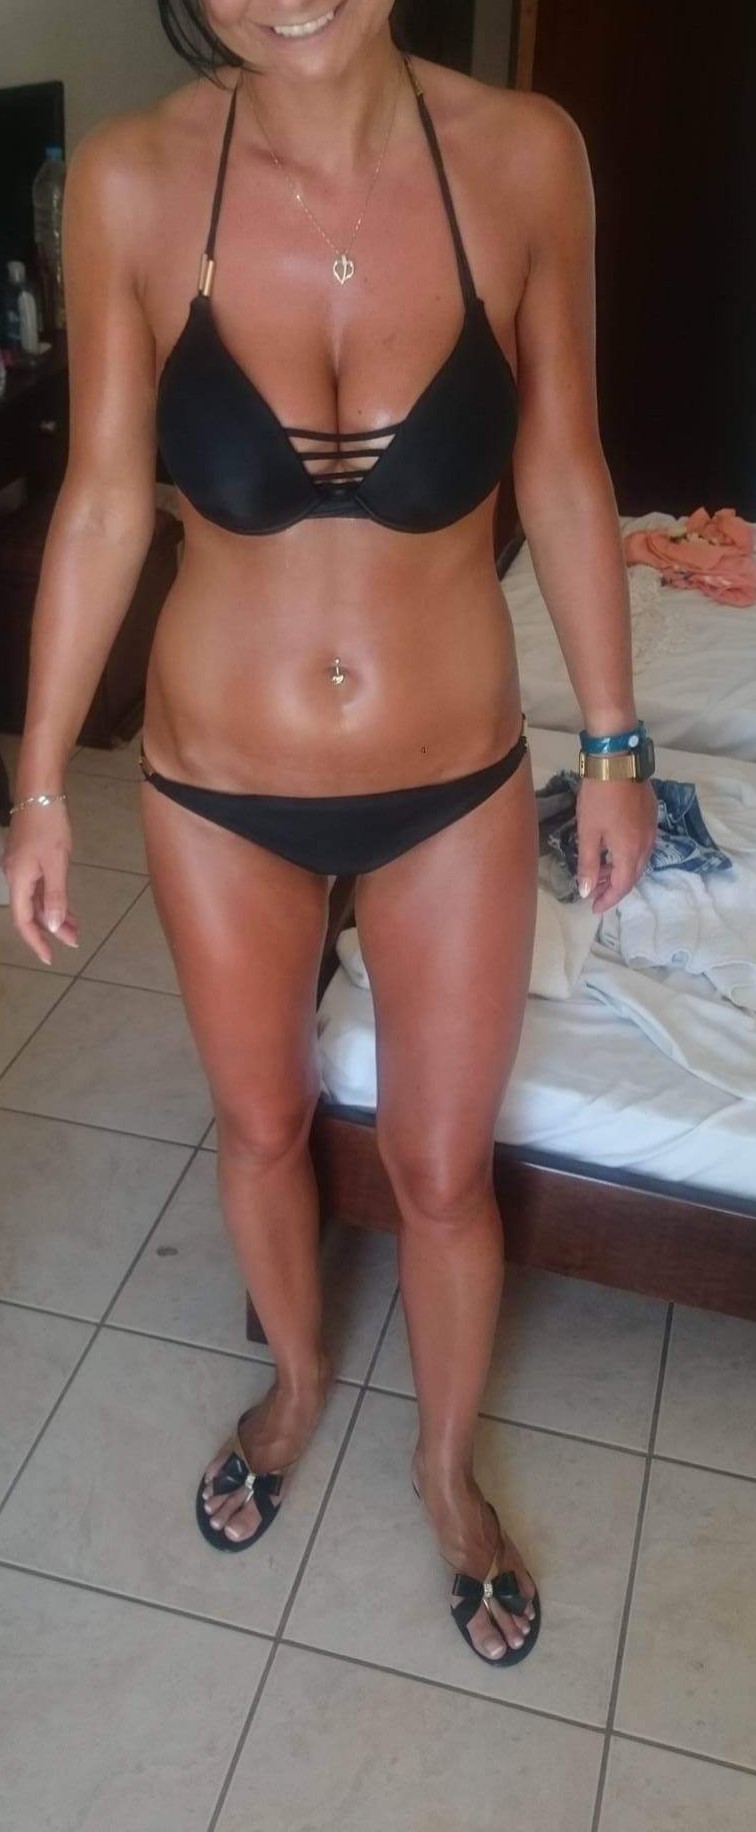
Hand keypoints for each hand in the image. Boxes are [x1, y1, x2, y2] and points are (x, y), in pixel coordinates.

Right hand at [4, 804, 78, 964]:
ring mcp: (20, 867)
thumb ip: (55, 897)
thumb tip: (52, 927)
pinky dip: (52, 899)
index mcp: (19, 881)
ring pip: (36, 900)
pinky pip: (38, 887)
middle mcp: (15, 877)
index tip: (50, 958)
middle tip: (74, 940)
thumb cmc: (49, 826)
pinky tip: (66, 905)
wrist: (39, 793)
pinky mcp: (28, 859)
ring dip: (54, 914)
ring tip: (75, 927)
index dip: (36, 941)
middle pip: (31, 912)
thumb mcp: (56, 863)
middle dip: (52, 929)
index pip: (24, 921)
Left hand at [576, 777, 656, 914]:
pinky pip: (642, 845)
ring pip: (639, 860)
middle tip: (595, 891)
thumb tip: (587, 892)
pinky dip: (628, 855)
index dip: (608, 899)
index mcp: (630, 852)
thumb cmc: (599, 798)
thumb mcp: (588, 832)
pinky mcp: (650, 816)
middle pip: (633, 875)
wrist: (618, 762)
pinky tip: (613, 850)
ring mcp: (651, 830)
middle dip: (614, 887)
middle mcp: (646, 844)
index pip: (622, 886)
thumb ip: (589, 864)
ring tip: (601, 871)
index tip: (594, 907)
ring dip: (621, 870)